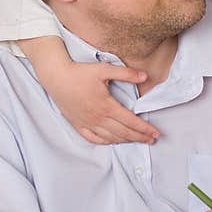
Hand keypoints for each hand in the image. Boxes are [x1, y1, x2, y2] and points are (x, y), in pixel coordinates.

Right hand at [38, 60, 159, 144]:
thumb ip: (126, 73)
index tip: (155, 133)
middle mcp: (98, 118)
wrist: (56, 77)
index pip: (131, 121)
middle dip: (140, 137)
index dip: (145, 129)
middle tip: (152, 140)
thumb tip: (145, 76)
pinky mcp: (78, 124)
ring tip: (138, 141)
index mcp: (107, 106)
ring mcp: (87, 123)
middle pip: (123, 132)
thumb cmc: (80, 72)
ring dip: (126, 141)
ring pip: (110, 137)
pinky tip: (113, 142)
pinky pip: (93, 138)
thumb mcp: (105, 69)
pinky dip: (106, 142)